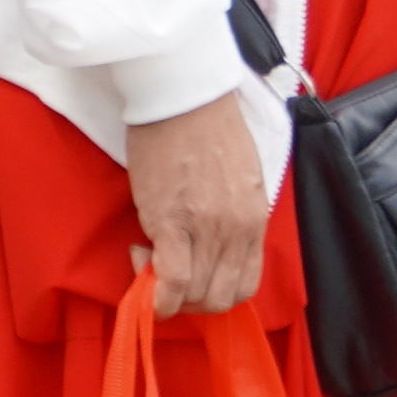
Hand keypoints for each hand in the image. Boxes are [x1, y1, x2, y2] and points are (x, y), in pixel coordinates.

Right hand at [121, 99, 266, 314]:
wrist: (184, 96)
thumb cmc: (210, 128)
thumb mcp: (242, 178)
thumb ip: (233, 216)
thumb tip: (213, 245)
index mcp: (255, 219)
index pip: (246, 286)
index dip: (216, 294)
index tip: (194, 277)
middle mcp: (236, 231)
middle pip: (219, 298)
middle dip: (190, 301)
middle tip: (167, 273)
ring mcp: (207, 230)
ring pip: (196, 296)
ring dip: (170, 293)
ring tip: (150, 258)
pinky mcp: (171, 223)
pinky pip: (171, 281)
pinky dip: (156, 295)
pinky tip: (140, 269)